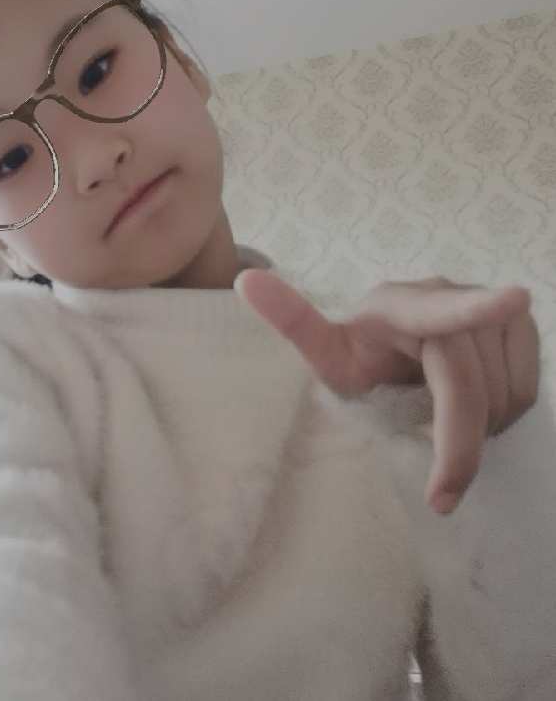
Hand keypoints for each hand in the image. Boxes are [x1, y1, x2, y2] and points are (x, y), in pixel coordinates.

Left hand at [235, 271, 539, 514]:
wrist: (391, 344)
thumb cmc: (355, 351)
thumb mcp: (323, 351)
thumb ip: (291, 320)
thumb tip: (244, 281)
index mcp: (398, 305)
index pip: (439, 311)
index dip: (476, 308)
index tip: (515, 299)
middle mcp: (447, 294)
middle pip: (471, 387)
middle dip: (460, 446)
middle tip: (442, 488)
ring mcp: (488, 306)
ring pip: (506, 392)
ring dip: (484, 428)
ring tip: (447, 426)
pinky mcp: (517, 326)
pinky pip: (529, 386)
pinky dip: (506, 412)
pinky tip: (474, 409)